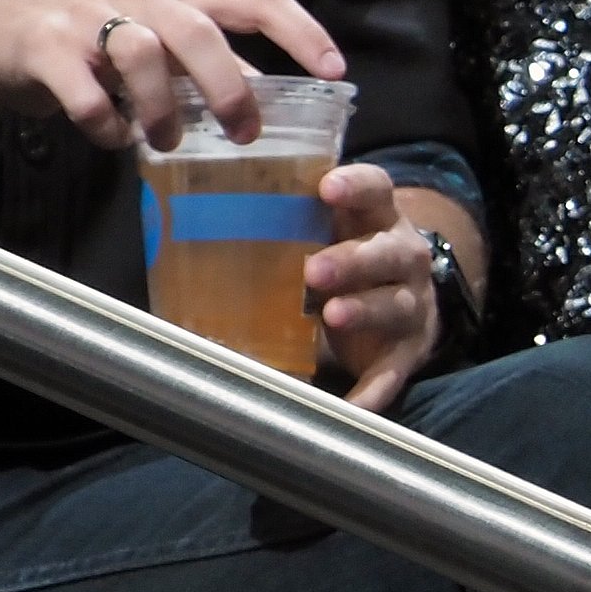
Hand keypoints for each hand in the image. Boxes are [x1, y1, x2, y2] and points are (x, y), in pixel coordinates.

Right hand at [0, 0, 345, 155]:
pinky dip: (106, 126)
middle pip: (200, 33)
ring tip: (165, 142)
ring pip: (143, 57)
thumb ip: (210, 61)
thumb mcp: (159, 35)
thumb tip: (274, 96)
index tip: (334, 71)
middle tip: (244, 135)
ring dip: (162, 112)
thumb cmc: (93, 34)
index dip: (301, 31)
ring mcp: (88, 14)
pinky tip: (112, 138)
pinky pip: (87, 94)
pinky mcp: (45, 45)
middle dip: (230, 89)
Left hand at [300, 168, 452, 406]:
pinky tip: (349, 405)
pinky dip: (371, 391)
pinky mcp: (406, 352)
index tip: (326, 188)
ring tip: (332, 316)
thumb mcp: (324, 230)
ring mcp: (410, 304)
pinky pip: (391, 373)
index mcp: (378, 219)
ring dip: (364, 311)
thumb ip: (282, 221)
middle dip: (353, 261)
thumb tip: (179, 221)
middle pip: (389, 253)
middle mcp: (403, 257)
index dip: (356, 186)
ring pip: (396, 306)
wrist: (403, 304)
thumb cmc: (344, 258)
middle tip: (312, 271)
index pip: (377, 189)